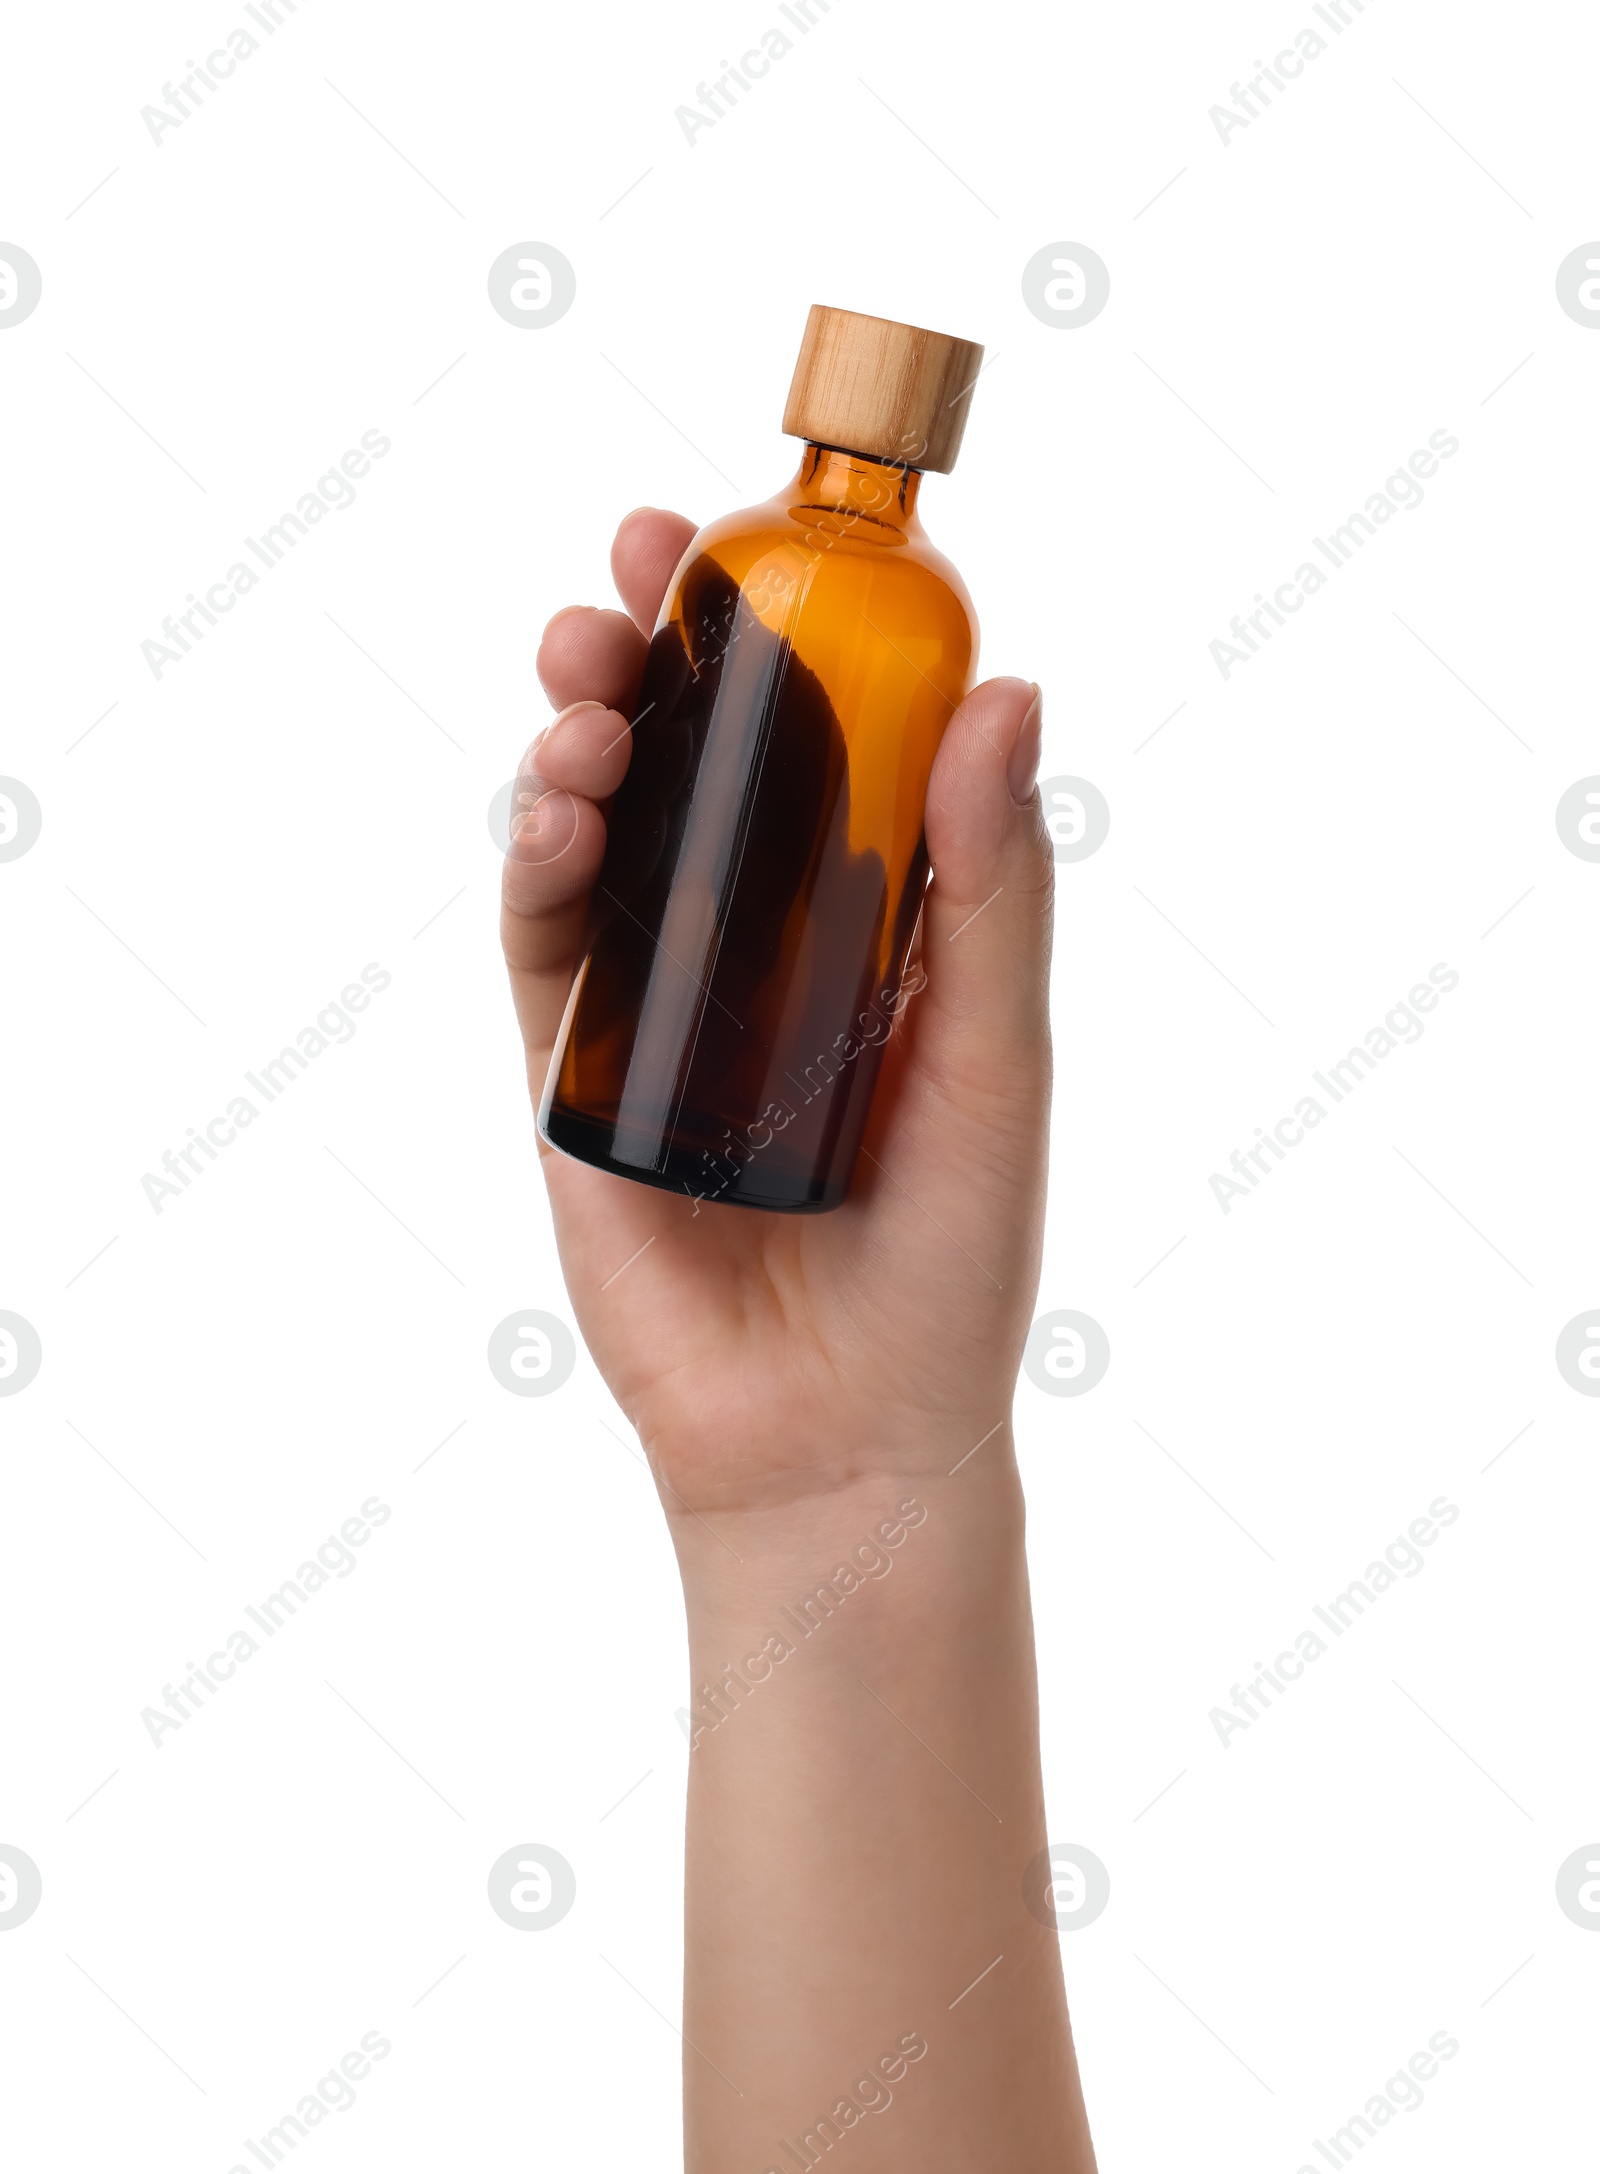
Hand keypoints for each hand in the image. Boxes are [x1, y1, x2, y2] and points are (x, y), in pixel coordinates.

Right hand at [500, 506, 1053, 1520]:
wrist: (846, 1431)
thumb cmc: (949, 1254)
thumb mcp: (995, 1054)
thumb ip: (995, 889)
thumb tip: (1010, 692)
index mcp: (857, 917)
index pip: (804, 739)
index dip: (762, 632)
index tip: (740, 534)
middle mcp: (749, 940)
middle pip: (678, 761)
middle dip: (637, 653)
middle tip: (622, 577)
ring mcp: (653, 1002)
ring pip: (595, 834)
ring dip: (574, 739)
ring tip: (582, 692)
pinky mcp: (575, 1075)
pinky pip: (541, 948)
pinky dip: (536, 866)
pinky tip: (558, 809)